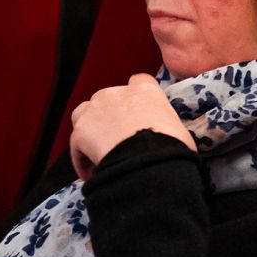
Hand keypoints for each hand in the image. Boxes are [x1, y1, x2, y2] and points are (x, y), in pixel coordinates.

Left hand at [68, 74, 194, 182]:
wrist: (148, 161)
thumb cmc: (170, 148)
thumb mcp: (179, 132)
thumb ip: (167, 127)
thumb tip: (168, 139)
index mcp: (145, 92)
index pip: (139, 81)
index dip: (135, 97)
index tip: (136, 112)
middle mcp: (117, 94)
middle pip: (107, 100)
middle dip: (110, 118)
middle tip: (119, 142)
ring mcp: (95, 109)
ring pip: (84, 115)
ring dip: (90, 132)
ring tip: (100, 154)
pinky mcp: (81, 131)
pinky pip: (77, 145)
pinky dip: (82, 159)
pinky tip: (91, 174)